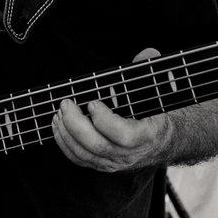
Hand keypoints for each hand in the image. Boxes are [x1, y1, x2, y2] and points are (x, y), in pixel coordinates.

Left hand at [51, 47, 172, 172]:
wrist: (160, 142)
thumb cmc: (153, 113)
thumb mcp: (156, 93)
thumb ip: (149, 72)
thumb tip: (148, 53)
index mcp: (146, 135)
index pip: (123, 135)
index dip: (104, 120)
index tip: (92, 102)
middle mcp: (130, 154)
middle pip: (98, 146)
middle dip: (76, 124)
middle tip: (66, 104)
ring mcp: (115, 162)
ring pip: (85, 153)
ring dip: (66, 132)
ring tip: (59, 112)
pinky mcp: (102, 164)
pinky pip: (79, 159)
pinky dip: (64, 143)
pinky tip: (58, 126)